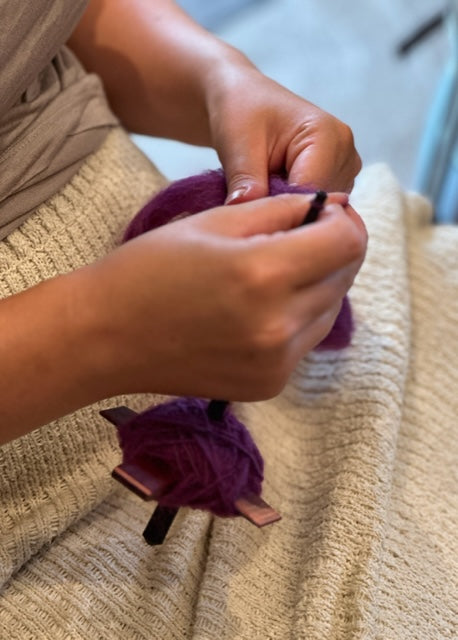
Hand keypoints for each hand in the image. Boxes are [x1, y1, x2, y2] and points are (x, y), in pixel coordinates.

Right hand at [81, 193, 366, 401]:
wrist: (106, 336)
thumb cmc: (150, 268)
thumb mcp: (216, 221)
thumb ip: (283, 210)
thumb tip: (330, 207)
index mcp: (264, 274)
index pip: (349, 241)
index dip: (345, 219)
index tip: (326, 210)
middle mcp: (279, 326)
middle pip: (345, 275)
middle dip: (332, 249)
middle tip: (300, 236)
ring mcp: (276, 363)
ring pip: (330, 310)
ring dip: (317, 284)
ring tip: (275, 273)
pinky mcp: (268, 385)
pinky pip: (306, 341)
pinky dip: (297, 318)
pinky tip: (261, 307)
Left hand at [206, 62, 361, 201]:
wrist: (244, 99)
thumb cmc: (241, 110)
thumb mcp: (237, 143)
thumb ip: (245, 179)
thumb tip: (242, 208)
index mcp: (328, 136)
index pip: (311, 193)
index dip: (280, 211)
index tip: (251, 218)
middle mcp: (345, 153)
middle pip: (316, 204)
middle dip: (282, 211)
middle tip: (249, 207)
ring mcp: (344, 169)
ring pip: (316, 210)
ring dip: (287, 211)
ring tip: (259, 195)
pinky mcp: (336, 180)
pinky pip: (315, 207)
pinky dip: (292, 208)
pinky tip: (271, 195)